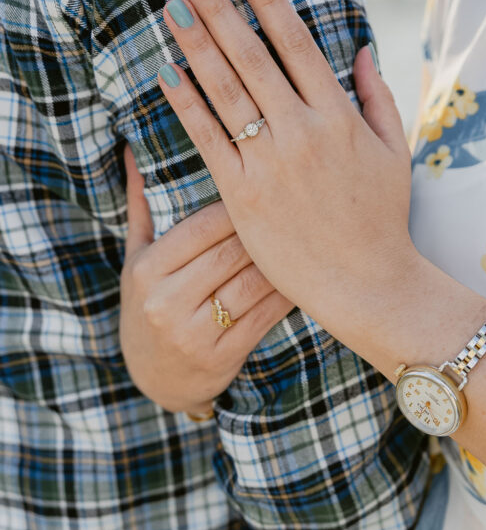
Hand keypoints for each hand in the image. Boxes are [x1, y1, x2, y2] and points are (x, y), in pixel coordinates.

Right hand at [119, 143, 295, 415]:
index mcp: (149, 269)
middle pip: (232, 252)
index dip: (242, 203)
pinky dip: (288, 293)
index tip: (270, 186)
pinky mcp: (221, 357)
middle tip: (302, 206)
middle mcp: (166, 301)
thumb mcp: (136, 261)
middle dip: (269, 228)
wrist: (155, 380)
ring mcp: (193, 332)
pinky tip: (308, 273)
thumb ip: (140, 208)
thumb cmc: (149, 305)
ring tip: (311, 235)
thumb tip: (131, 149)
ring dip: (285, 259)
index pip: (203, 225)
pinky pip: (265, 316)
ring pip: (252, 283)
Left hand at [155, 0, 419, 354]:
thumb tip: (361, 47)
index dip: (270, 2)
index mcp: (340, 116)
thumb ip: (378, 96)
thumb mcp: (394, 151)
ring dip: (195, 45)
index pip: (298, 44)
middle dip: (220, 11)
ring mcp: (269, 163)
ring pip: (225, 91)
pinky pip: (207, 140)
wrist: (366, 283)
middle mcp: (302, 132)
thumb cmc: (382, 217)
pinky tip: (165, 73)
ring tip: (170, 8)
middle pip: (252, 58)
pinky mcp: (242, 194)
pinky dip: (185, 104)